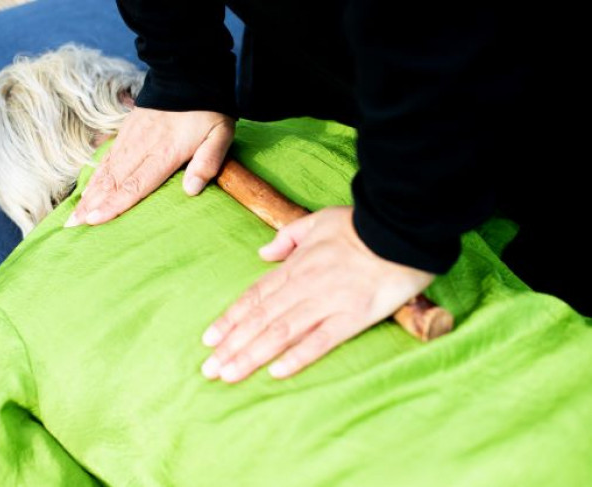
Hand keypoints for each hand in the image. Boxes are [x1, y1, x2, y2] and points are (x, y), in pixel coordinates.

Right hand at [65, 107, 234, 226]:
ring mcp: (133, 136)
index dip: (115, 204)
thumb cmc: (209, 109)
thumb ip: (208, 163)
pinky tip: (88, 189)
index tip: (95, 220)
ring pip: (107, 169)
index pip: (136, 184)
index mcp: (166, 151)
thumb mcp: (220, 135)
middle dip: (93, 204)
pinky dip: (95, 174)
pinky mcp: (128, 129)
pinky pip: (108, 156)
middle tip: (73, 224)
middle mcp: (143, 145)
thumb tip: (191, 190)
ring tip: (74, 212)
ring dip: (89, 192)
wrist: (190, 73)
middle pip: (114, 180)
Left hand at [200, 206, 434, 382]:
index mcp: (295, 266)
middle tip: (209, 369)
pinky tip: (276, 372)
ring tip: (229, 375)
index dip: (230, 319)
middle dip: (232, 345)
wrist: (402, 228)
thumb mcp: (318, 221)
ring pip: (281, 332)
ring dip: (252, 355)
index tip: (209, 339)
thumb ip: (288, 237)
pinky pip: (321, 341)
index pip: (254, 296)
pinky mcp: (353, 317)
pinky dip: (298, 357)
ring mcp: (327, 303)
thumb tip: (263, 253)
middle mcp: (304, 286)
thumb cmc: (361, 225)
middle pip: (260, 319)